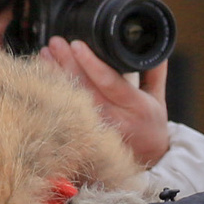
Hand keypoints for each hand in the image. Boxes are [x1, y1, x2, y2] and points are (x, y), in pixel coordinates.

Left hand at [40, 39, 171, 167]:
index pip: (110, 83)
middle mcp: (116, 120)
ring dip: (56, 76)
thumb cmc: (151, 126)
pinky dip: (55, 94)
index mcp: (136, 106)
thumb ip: (154, 71)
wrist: (150, 161)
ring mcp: (99, 130)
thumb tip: (154, 44)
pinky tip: (45, 78)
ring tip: (45, 55)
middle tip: (55, 43)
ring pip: (72, 100)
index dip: (91, 63)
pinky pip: (67, 113)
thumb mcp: (158, 98)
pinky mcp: (86, 137)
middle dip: (67, 63)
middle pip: (85, 89)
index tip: (76, 45)